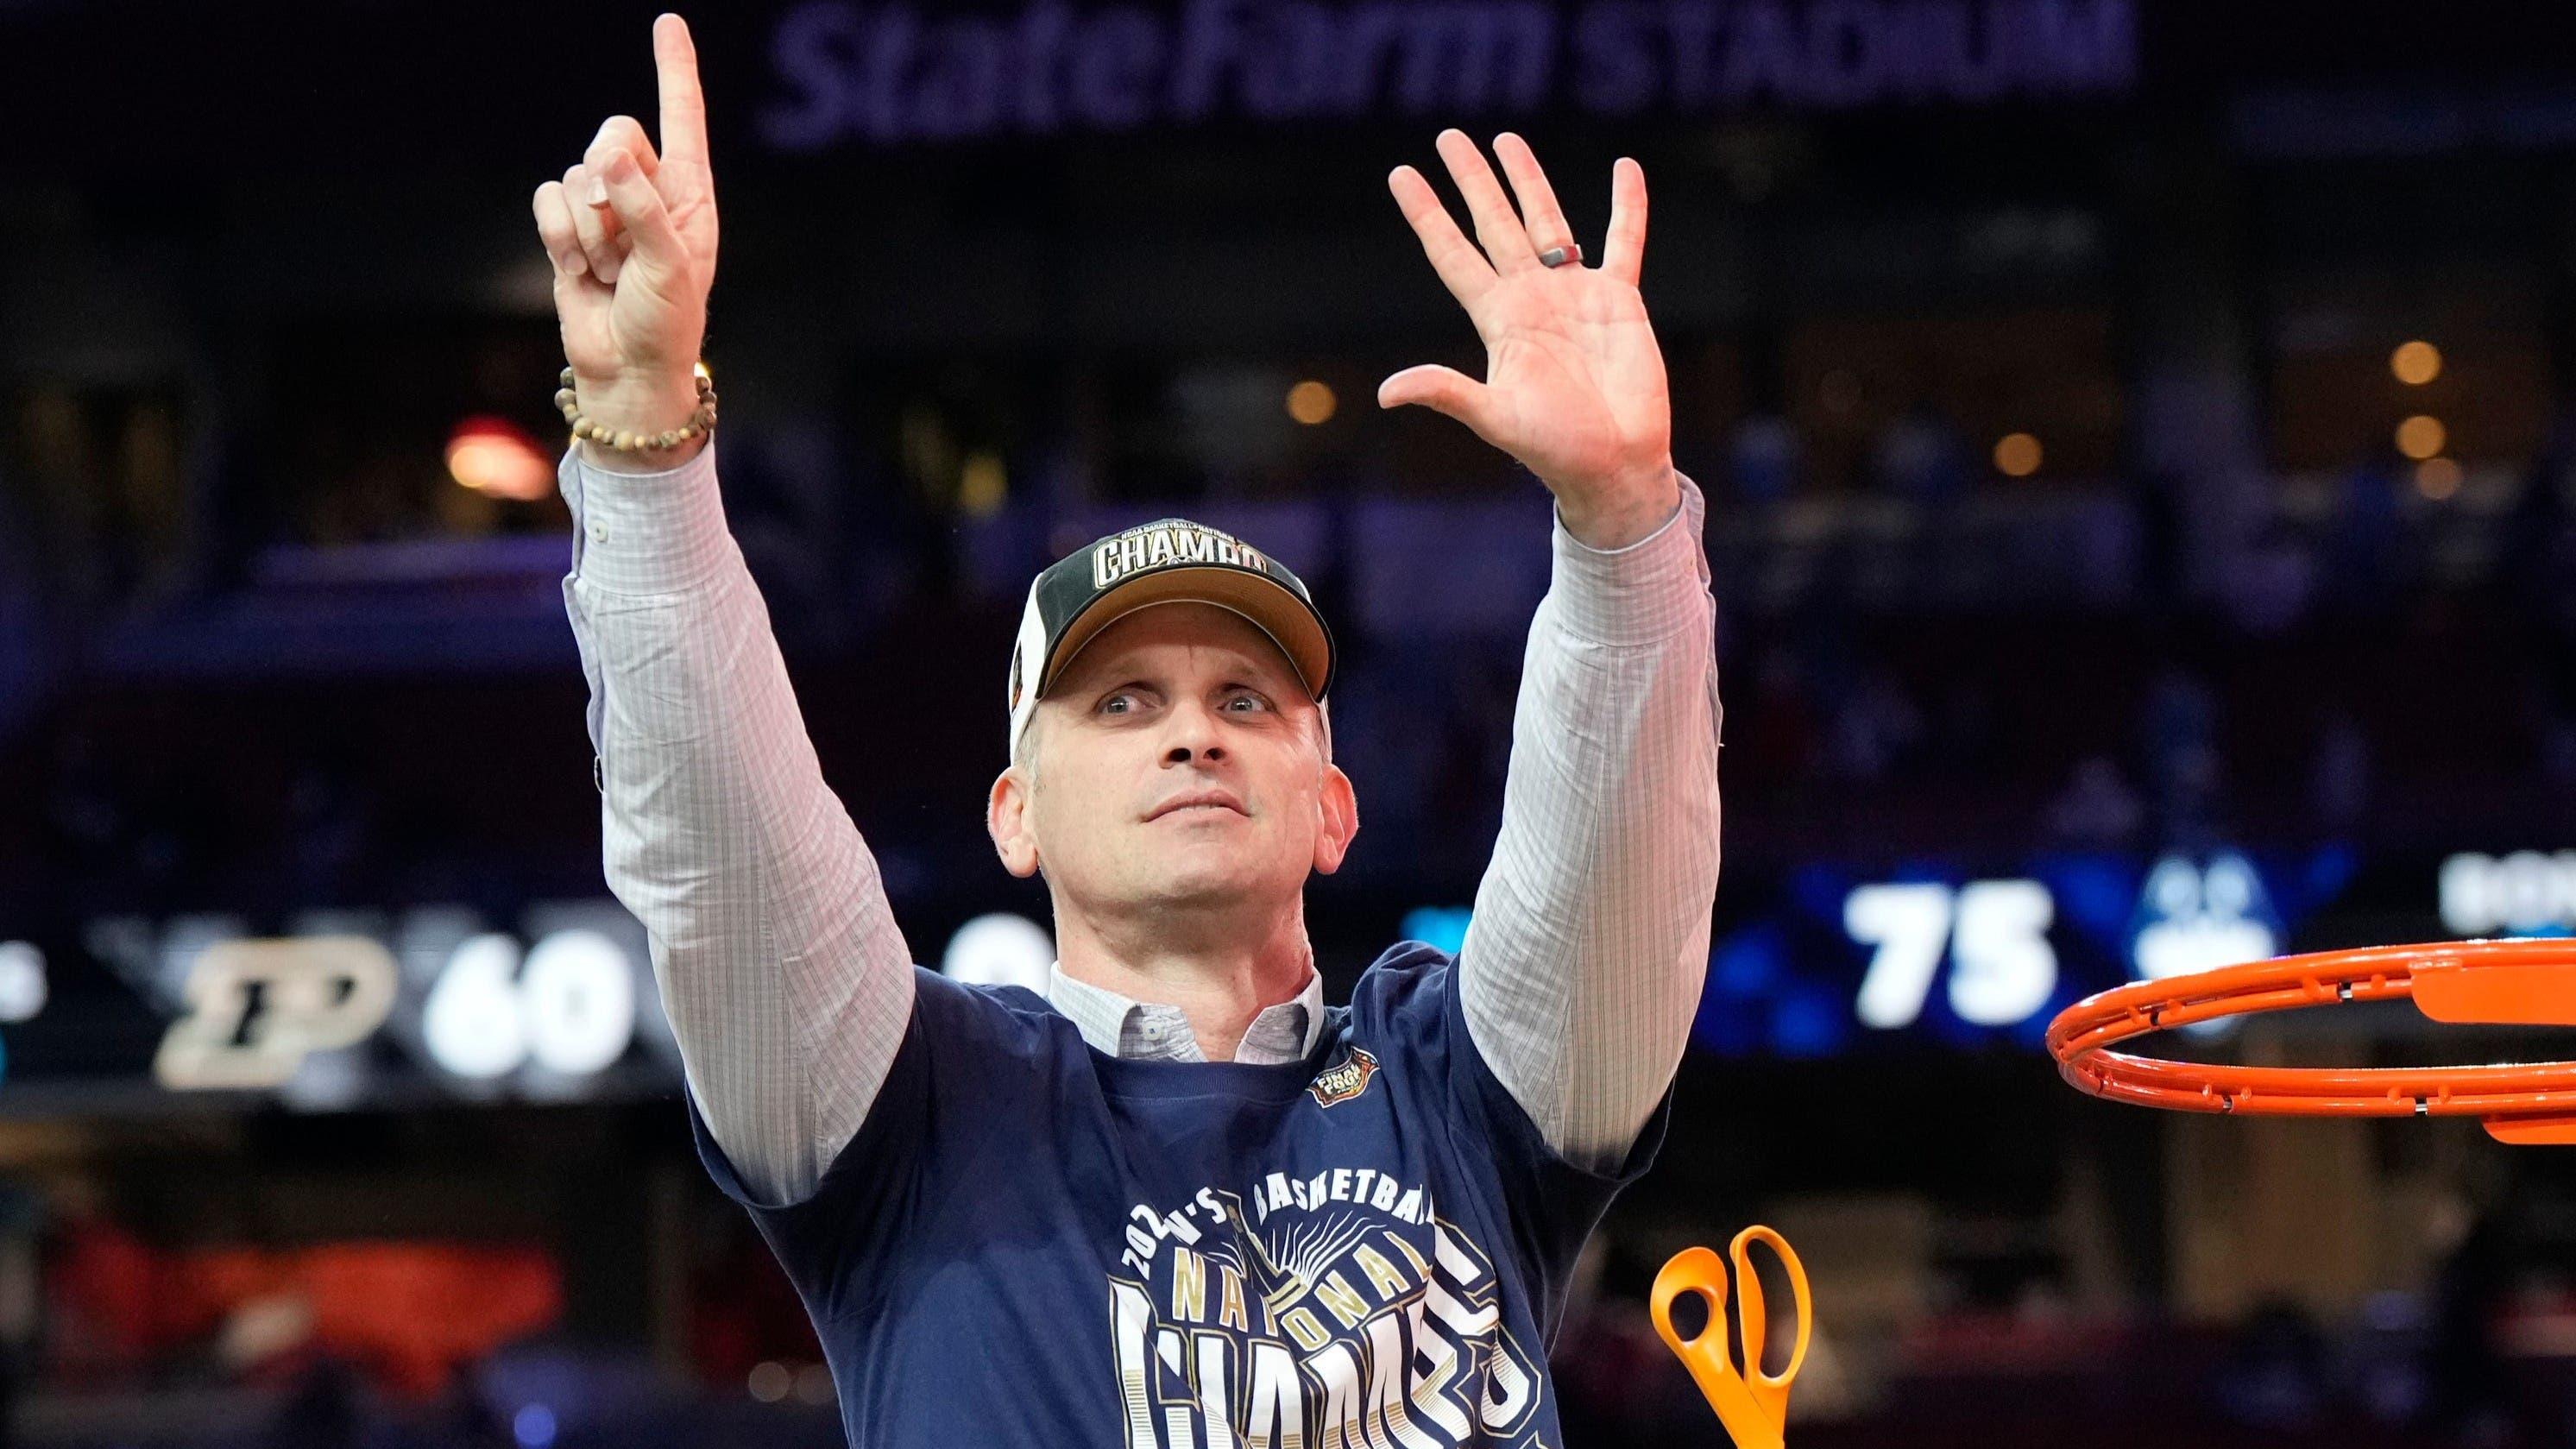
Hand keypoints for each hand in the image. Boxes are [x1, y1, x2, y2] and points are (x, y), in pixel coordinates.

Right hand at [531, 13, 718, 463]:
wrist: (628, 369)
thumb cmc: (667, 320)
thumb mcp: (670, 264)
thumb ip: (642, 206)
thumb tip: (609, 157)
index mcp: (689, 191)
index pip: (682, 116)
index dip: (674, 68)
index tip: (669, 21)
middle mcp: (647, 190)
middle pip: (613, 134)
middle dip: (612, 182)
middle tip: (626, 242)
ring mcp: (605, 208)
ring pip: (576, 174)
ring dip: (589, 230)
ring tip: (611, 273)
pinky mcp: (567, 228)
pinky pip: (547, 199)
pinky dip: (558, 236)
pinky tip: (581, 273)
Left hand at [1383, 131, 1676, 548]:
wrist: (1614, 464)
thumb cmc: (1554, 449)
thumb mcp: (1495, 418)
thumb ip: (1447, 393)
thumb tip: (1387, 392)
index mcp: (1498, 319)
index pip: (1453, 254)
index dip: (1427, 215)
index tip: (1402, 175)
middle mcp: (1531, 298)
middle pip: (1493, 224)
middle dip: (1473, 180)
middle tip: (1448, 135)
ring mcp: (1574, 294)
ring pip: (1547, 221)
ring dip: (1528, 181)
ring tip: (1507, 139)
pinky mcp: (1619, 300)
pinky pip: (1624, 241)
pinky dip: (1626, 207)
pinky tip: (1625, 168)